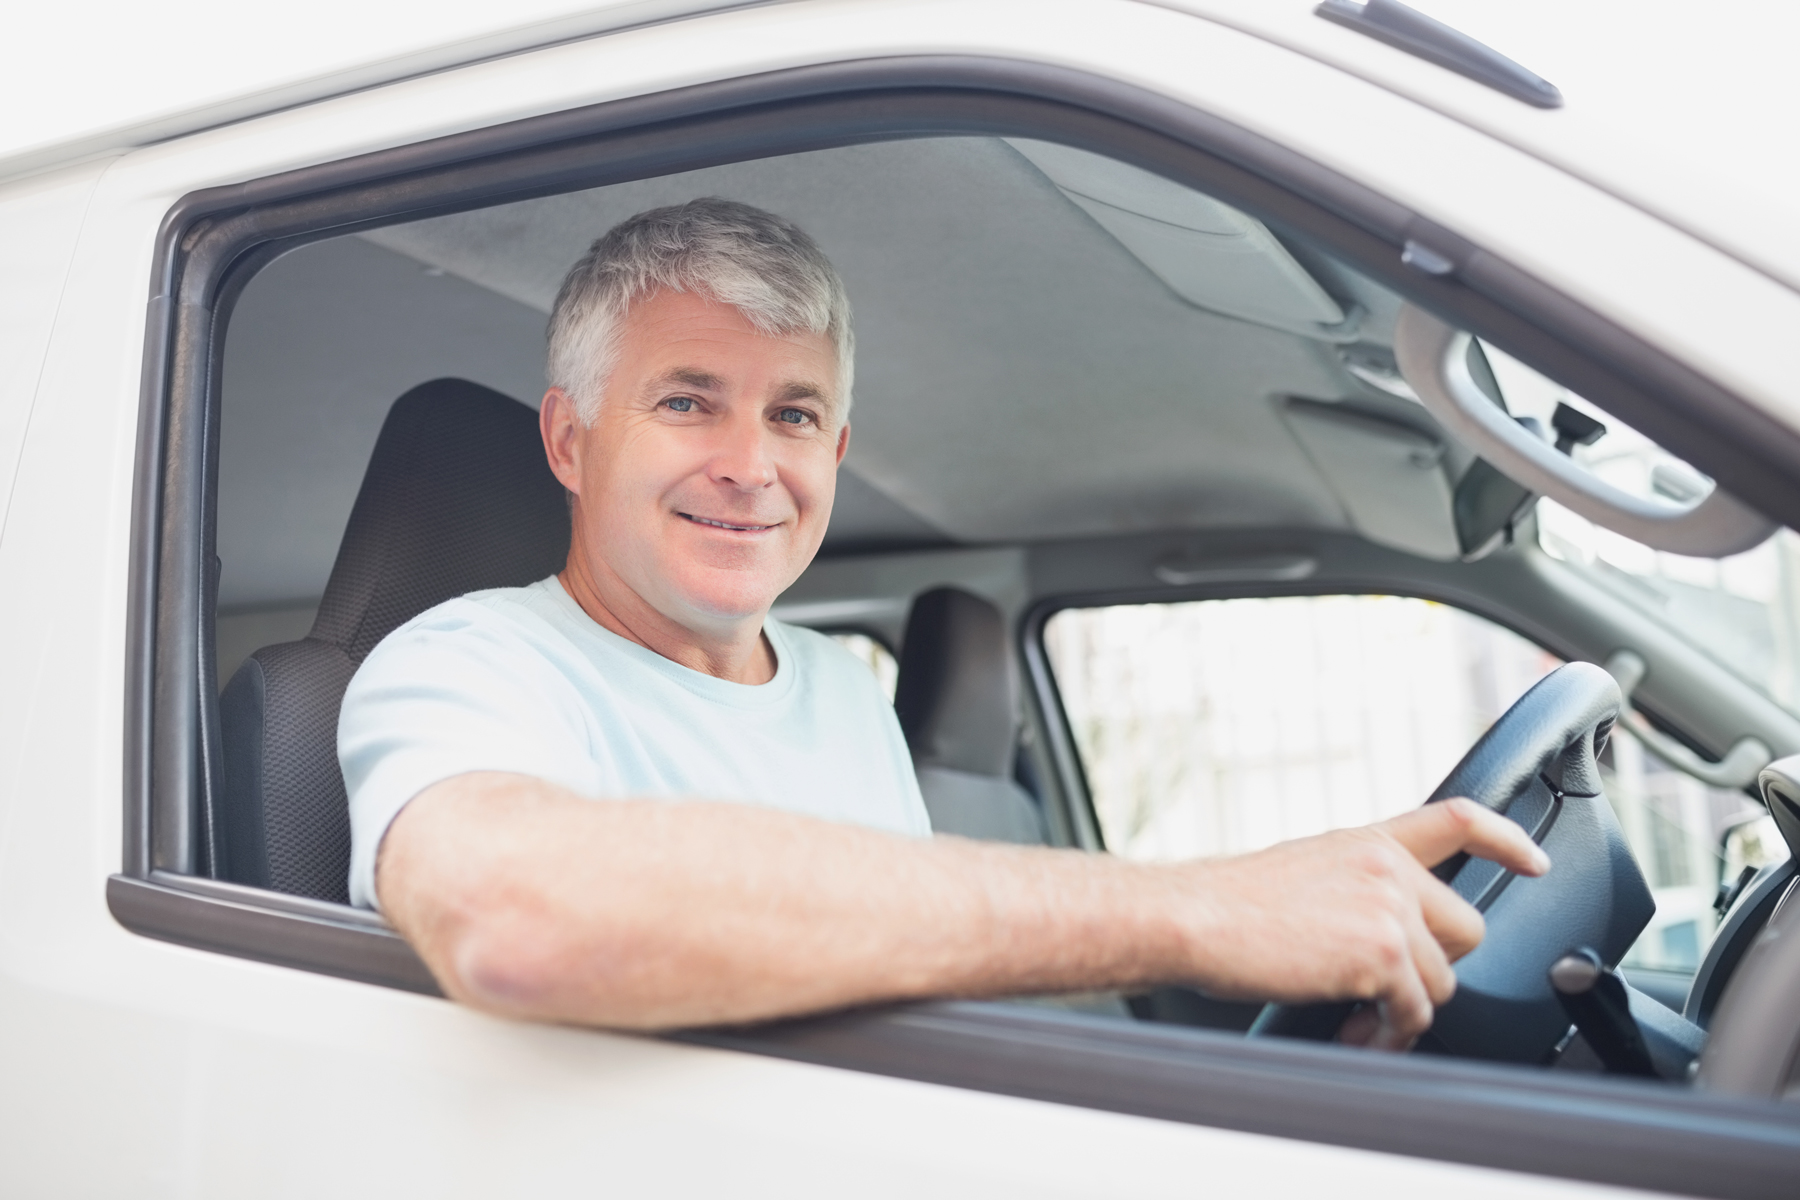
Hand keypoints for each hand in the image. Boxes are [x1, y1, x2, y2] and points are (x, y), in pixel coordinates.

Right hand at [1177, 798, 1550, 1049]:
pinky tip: (1354, 1032)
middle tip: (1388, 994)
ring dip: (1406, 1011)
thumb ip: (1352, 887)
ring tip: (1361, 1023)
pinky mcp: (1382, 953)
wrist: (1193, 917)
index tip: (1534, 860)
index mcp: (1366, 842)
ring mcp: (1389, 908)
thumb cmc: (1226, 905)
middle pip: (1466, 927)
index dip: (1506, 839)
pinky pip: (1415, 1012)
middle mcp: (1387, 868)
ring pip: (1443, 979)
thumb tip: (1371, 938)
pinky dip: (1389, 1035)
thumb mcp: (1303, 873)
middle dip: (1434, 968)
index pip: (1457, 820)